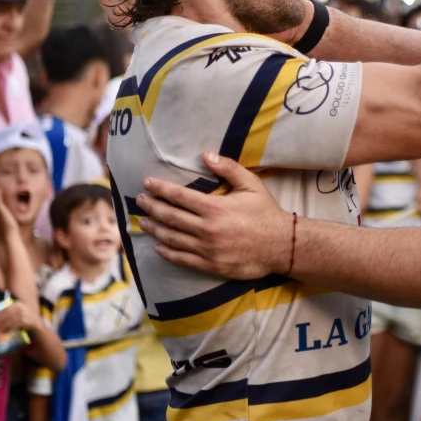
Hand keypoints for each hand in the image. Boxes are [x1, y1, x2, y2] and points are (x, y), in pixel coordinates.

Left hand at [0, 300, 38, 334]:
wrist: (36, 322)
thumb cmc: (24, 318)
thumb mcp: (17, 312)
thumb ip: (8, 313)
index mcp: (18, 303)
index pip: (6, 308)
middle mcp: (21, 307)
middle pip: (7, 314)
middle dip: (0, 320)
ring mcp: (23, 314)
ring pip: (10, 320)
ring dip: (3, 325)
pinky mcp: (25, 321)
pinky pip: (14, 325)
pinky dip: (8, 328)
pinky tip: (5, 331)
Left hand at [137, 152, 288, 279]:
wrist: (281, 246)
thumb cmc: (266, 213)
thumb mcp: (251, 184)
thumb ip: (228, 168)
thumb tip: (206, 155)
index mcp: (214, 208)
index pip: (179, 196)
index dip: (160, 189)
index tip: (146, 183)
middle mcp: (206, 229)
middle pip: (170, 217)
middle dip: (152, 207)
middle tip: (139, 201)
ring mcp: (207, 249)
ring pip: (172, 238)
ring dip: (155, 229)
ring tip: (143, 222)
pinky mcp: (210, 265)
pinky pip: (182, 258)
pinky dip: (168, 252)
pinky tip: (158, 246)